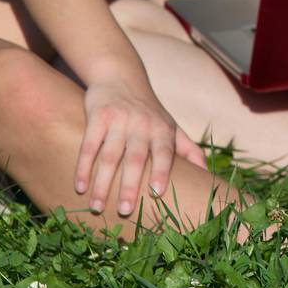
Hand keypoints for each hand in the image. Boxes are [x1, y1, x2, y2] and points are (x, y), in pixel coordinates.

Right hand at [74, 79, 205, 215]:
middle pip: (135, 158)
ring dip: (102, 183)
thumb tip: (208, 176)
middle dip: (129, 185)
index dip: (161, 172)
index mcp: (163, 129)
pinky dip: (83, 167)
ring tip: (96, 207)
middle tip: (124, 210)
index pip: (164, 153)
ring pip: (110, 155)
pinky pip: (89, 145)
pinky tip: (80, 186)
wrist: (121, 77)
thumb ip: (188, 150)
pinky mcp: (98, 116)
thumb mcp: (171, 126)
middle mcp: (142, 124)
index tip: (156, 194)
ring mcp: (119, 120)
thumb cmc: (150, 111)